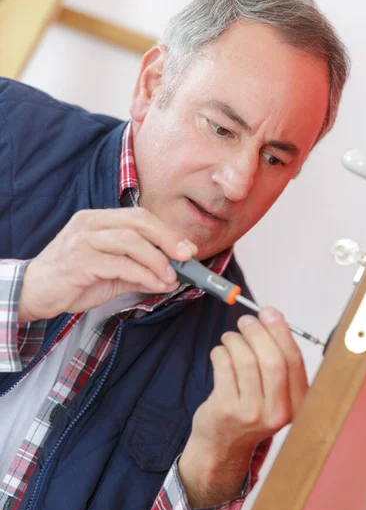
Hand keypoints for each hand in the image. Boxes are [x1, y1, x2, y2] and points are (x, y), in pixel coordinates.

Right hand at [19, 208, 197, 321]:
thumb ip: (139, 271)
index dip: (167, 231)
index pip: (139, 217)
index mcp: (98, 219)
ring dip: (157, 260)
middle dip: (168, 239)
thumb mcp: (111, 274)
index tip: (187, 248)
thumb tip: (171, 276)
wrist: (33, 292)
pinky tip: (155, 285)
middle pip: (138, 222)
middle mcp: (90, 223)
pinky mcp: (79, 261)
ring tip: (171, 277)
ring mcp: (83, 240)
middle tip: (186, 257)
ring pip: (131, 241)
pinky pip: (120, 264)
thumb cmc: (72, 280)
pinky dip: (144, 275)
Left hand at [178, 307, 308, 507]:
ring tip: (230, 338)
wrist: (223, 448)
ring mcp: (251, 413)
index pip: (294, 360)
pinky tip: (220, 353)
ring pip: (245, 359)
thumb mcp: (274, 395)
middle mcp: (278, 412)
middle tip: (246, 321)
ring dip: (235, 339)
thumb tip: (272, 318)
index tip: (269, 312)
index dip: (281, 331)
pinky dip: (220, 351)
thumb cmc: (249, 412)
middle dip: (257, 332)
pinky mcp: (225, 410)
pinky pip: (223, 366)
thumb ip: (278, 361)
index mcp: (297, 404)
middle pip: (271, 359)